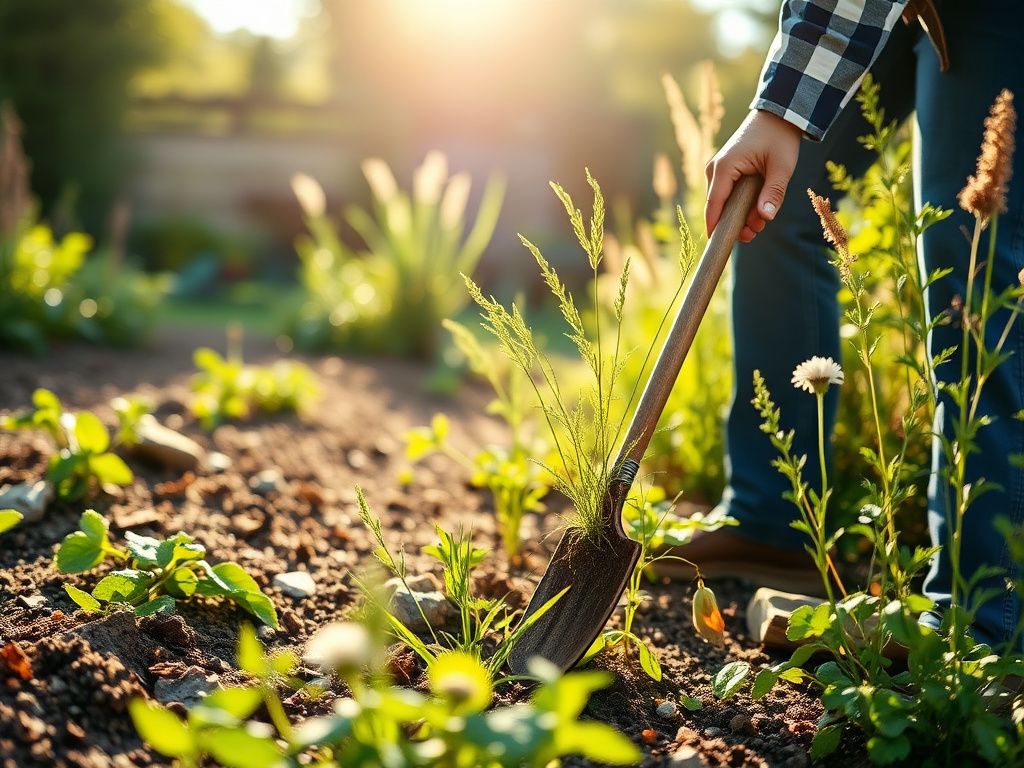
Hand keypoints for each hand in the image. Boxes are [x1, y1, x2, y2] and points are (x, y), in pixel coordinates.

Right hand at [704, 109, 801, 241]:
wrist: (777, 116)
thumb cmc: (779, 138)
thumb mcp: (781, 167)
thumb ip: (773, 192)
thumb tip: (765, 218)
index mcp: (724, 167)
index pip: (714, 204)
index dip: (715, 226)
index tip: (717, 244)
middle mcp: (715, 169)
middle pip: (718, 206)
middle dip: (736, 223)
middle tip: (756, 232)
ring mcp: (718, 170)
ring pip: (724, 202)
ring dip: (740, 214)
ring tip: (761, 222)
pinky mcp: (724, 171)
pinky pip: (728, 194)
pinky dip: (741, 204)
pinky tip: (757, 209)